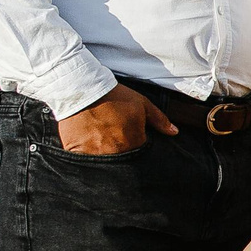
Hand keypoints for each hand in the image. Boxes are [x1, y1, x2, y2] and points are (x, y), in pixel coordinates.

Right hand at [57, 85, 176, 154]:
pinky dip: (86, 156)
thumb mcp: (141, 104)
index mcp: (133, 142)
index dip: (137, 149)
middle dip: (121, 154)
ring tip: (100, 142)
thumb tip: (175, 132)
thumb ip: (159, 119)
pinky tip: (87, 146)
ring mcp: (94, 153)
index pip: (140, 155)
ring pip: (103, 163)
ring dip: (104, 156)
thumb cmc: (114, 96)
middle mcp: (115, 151)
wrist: (82, 88)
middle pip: (122, 161)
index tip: (131, 142)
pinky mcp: (76, 150)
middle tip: (114, 141)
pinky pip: (83, 161)